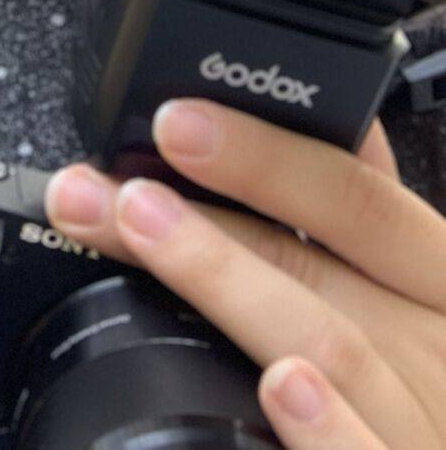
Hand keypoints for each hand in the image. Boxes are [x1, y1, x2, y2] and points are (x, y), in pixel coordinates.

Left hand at [43, 101, 445, 446]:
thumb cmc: (428, 379)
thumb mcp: (416, 282)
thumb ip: (358, 209)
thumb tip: (292, 113)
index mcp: (434, 278)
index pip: (353, 195)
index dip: (262, 155)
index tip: (173, 121)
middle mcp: (435, 347)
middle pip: (312, 265)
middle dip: (202, 219)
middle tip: (116, 191)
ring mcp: (421, 424)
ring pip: (325, 345)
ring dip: (223, 284)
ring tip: (145, 237)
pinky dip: (324, 425)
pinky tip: (279, 386)